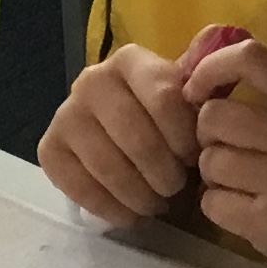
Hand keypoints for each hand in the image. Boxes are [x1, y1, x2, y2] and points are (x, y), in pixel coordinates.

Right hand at [38, 43, 200, 222]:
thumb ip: (205, 82)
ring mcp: (66, 114)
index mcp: (131, 61)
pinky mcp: (49, 148)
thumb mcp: (190, 96)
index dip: (185, 138)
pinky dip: (109, 208)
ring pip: (107, 165)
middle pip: (135, 137)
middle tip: (175, 188)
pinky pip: (78, 186)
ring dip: (138, 195)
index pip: (164, 99)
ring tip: (155, 204)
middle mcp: (92, 80)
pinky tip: (129, 215)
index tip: (196, 158)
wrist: (123, 136)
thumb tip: (217, 52)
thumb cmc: (166, 119)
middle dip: (163, 173)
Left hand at [185, 37, 266, 267]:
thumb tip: (197, 68)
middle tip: (229, 149)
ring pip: (209, 162)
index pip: (252, 59)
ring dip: (215, 174)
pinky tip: (246, 211)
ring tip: (243, 184)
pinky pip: (212, 203)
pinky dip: (219, 208)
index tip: (198, 88)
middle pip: (214, 116)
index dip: (211, 67)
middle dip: (209, 134)